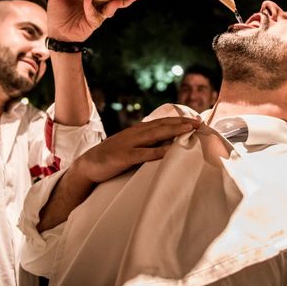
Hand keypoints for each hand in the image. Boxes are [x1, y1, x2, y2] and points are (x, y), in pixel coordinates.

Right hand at [74, 116, 201, 182]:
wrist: (88, 165)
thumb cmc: (112, 158)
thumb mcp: (130, 147)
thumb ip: (145, 145)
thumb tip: (166, 146)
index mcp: (137, 131)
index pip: (161, 122)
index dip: (178, 120)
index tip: (195, 120)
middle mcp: (134, 134)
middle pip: (161, 125)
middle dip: (181, 123)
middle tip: (198, 123)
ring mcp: (128, 144)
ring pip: (154, 135)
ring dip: (173, 131)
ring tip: (189, 130)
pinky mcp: (123, 156)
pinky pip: (143, 154)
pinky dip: (157, 151)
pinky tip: (169, 151)